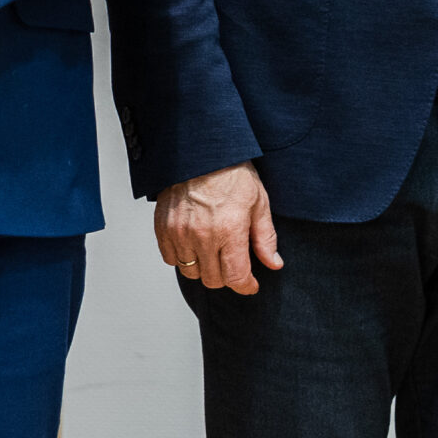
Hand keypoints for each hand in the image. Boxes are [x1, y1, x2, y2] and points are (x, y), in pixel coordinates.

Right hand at [157, 163, 281, 293]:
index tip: (251, 284)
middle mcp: (202, 236)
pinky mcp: (163, 228)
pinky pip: (171, 259)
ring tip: (213, 252)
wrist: (200, 151)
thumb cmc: (232, 172)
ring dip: (204, 269)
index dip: (246, 286)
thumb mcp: (258, 201)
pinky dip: (182, 258)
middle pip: (213, 280)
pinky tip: (194, 244)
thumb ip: (265, 237)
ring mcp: (180, 233)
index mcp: (229, 230)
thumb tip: (273, 264)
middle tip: (233, 262)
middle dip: (226, 277)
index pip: (236, 277)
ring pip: (190, 272)